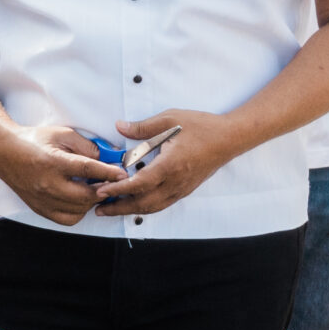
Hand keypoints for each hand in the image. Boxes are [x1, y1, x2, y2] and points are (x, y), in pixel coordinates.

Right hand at [0, 123, 120, 225]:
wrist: (6, 153)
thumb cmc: (34, 141)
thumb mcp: (62, 134)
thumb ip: (87, 146)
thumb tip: (108, 157)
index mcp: (53, 162)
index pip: (87, 170)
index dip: (108, 173)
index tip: (122, 174)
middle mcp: (48, 184)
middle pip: (85, 195)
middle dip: (104, 190)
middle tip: (112, 183)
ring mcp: (43, 199)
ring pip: (78, 209)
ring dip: (92, 201)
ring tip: (96, 189)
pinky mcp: (41, 208)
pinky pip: (67, 219)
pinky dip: (79, 211)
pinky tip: (81, 200)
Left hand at [93, 110, 239, 216]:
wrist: (230, 138)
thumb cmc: (203, 127)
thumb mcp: (171, 119)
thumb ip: (143, 126)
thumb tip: (120, 127)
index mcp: (170, 165)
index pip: (139, 184)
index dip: (118, 189)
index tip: (101, 190)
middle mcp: (176, 182)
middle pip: (143, 203)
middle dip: (118, 208)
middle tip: (98, 208)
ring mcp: (181, 189)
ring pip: (152, 207)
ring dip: (130, 210)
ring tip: (112, 209)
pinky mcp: (185, 190)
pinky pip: (162, 204)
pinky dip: (145, 207)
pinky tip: (135, 204)